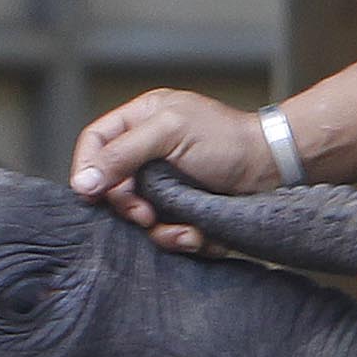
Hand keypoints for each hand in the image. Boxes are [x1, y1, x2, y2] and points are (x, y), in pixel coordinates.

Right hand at [70, 87, 274, 248]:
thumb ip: (123, 154)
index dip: (86, 168)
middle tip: (145, 214)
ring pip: (137, 212)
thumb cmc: (227, 140)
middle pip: (111, 185)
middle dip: (127, 205)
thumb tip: (83, 183)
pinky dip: (179, 237)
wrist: (273, 169)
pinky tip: (198, 235)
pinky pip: (164, 228)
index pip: (94, 142)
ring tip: (185, 232)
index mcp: (142, 120)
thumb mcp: (169, 134)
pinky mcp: (181, 208)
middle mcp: (148, 150)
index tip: (90, 195)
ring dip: (157, 229)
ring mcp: (164, 182)